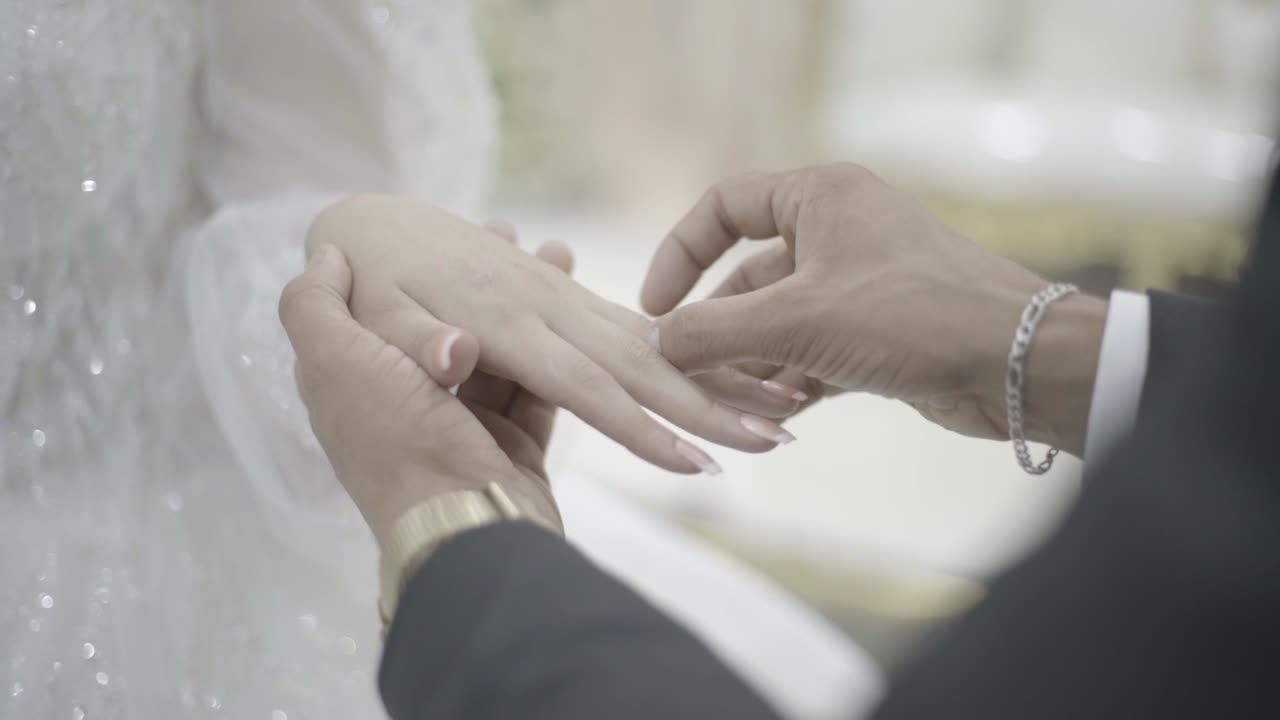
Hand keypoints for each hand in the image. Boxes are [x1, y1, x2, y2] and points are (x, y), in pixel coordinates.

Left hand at [279, 244, 558, 546]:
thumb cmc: (396, 440)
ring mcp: (460, 426)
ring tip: (554, 255)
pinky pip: (535, 389)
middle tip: (507, 234)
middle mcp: (406, 402)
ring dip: (522, 308)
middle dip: (477, 280)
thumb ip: (317, 307)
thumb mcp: (335, 362)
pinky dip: (556, 353)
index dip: (404, 266)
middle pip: (443, 327)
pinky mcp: (511, 446)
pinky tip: (577, 314)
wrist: (466, 528)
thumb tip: (326, 257)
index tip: (441, 226)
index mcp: (359, 381)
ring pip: (496, 353)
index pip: (375, 308)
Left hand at [306, 195, 799, 474]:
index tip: (699, 463)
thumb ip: (410, 341)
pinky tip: (727, 366)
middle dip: (711, 406)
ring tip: (776, 404)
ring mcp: (561, 304)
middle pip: (644, 366)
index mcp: (506, 323)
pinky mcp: (564, 304)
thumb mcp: (368, 314)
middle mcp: (548, 310)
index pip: (589, 387)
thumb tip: (456, 355)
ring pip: (651, 347)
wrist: (374, 223)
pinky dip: (680, 358)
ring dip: (714, 378)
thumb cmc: (367, 277)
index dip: (644, 429)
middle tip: (778, 438)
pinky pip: (632, 336)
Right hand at [642, 164, 1106, 454]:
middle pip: (748, 276)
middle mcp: (839, 229)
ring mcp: (861, 281)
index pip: (723, 207)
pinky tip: (782, 417)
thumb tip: (653, 345)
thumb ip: (713, 332)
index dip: (679, 254)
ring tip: (744, 406)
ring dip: (756, 364)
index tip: (654, 307)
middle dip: (721, 331)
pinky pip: (814, 350)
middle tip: (692, 377)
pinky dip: (794, 380)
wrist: (1019, 362)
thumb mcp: (796, 321)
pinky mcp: (880, 329)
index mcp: (819, 196)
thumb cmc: (911, 316)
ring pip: (781, 321)